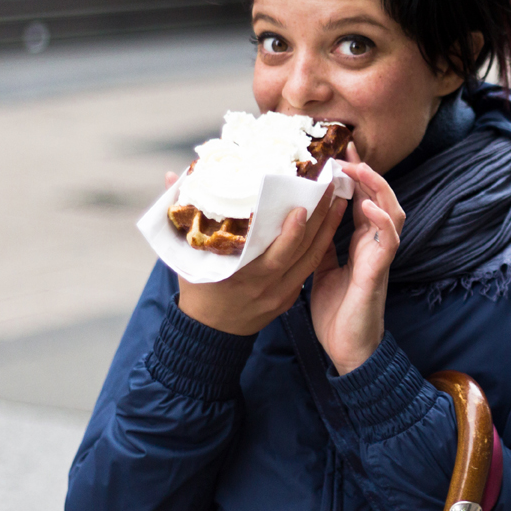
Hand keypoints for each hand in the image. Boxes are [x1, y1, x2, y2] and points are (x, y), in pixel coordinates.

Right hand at [172, 172, 348, 335]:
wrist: (208, 334)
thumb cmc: (196, 288)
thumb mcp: (183, 255)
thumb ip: (180, 216)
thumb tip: (172, 176)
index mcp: (241, 276)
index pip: (274, 253)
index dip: (291, 233)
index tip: (302, 206)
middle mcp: (265, 287)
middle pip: (301, 252)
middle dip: (318, 219)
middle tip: (329, 187)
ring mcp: (280, 295)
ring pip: (311, 260)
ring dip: (327, 229)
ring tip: (338, 200)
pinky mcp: (288, 298)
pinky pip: (308, 270)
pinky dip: (321, 247)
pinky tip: (329, 226)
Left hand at [309, 142, 404, 374]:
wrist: (347, 350)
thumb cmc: (337, 313)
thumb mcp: (320, 271)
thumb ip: (320, 246)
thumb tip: (305, 222)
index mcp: (361, 242)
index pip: (361, 199)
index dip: (354, 175)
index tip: (339, 150)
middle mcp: (374, 244)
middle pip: (380, 198)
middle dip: (367, 171)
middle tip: (349, 149)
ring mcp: (380, 257)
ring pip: (392, 212)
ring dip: (379, 189)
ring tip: (362, 169)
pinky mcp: (380, 272)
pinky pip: (388, 241)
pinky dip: (382, 221)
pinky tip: (370, 207)